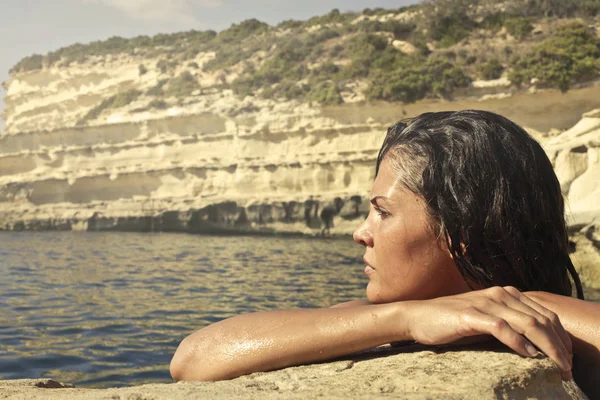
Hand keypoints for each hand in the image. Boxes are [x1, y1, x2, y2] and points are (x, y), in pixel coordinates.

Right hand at [405, 286, 572, 379]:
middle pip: (542, 319)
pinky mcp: (471, 316)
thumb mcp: (485, 316)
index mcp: (505, 293)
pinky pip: (502, 329)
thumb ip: (508, 321)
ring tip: (556, 365)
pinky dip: (519, 343)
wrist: (419, 316)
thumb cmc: (451, 320)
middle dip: (560, 345)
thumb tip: (535, 343)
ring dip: (548, 348)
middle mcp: (499, 294)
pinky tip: (529, 356)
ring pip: (528, 324)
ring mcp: (485, 304)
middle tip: (567, 367)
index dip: (562, 337)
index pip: (545, 313)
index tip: (568, 357)